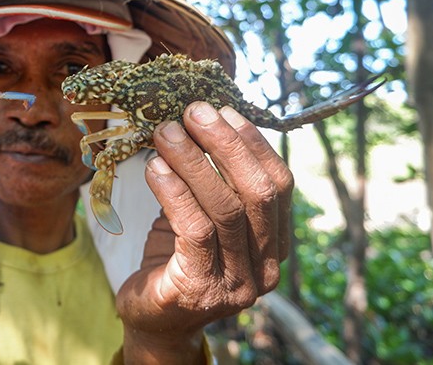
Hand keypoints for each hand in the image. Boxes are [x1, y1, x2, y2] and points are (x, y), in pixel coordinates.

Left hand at [116, 102, 292, 363]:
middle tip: (194, 111)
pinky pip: (194, 230)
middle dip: (227, 145)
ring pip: (225, 208)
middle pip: (258, 193)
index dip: (254, 144)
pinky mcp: (200, 289)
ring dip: (193, 161)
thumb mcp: (201, 217)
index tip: (225, 111)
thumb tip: (198, 121)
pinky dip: (175, 191)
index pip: (279, 186)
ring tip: (166, 132)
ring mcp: (236, 283)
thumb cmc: (176, 259)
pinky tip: (155, 167)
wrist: (153, 320)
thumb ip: (210, 181)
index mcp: (273, 245)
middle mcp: (264, 267)